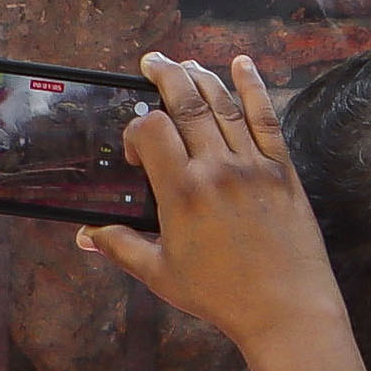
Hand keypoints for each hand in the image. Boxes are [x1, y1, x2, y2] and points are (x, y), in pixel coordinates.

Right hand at [80, 55, 351, 359]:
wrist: (285, 309)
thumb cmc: (221, 295)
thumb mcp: (160, 274)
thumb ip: (121, 246)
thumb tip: (85, 235)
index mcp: (183, 192)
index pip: (152, 129)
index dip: (137, 128)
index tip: (136, 149)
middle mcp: (218, 169)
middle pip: (187, 102)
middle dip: (166, 75)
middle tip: (152, 61)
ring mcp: (254, 166)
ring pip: (224, 105)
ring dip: (202, 76)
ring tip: (185, 63)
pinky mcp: (283, 170)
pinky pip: (267, 118)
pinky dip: (254, 88)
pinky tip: (243, 64)